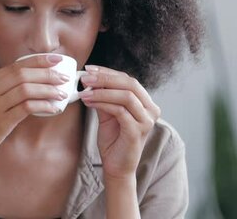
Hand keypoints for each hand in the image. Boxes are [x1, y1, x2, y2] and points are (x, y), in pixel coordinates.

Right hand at [0, 54, 69, 171]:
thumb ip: (1, 91)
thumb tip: (31, 83)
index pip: (15, 66)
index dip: (38, 61)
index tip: (55, 60)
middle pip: (22, 74)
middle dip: (47, 73)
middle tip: (63, 78)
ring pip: (26, 89)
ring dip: (48, 89)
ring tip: (61, 93)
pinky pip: (26, 108)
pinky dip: (43, 105)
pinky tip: (53, 108)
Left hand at [78, 65, 161, 179]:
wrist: (117, 167)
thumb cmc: (113, 140)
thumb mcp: (107, 113)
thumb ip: (104, 97)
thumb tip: (90, 79)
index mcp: (146, 103)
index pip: (128, 80)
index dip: (108, 72)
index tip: (89, 69)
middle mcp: (151, 110)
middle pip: (129, 84)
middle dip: (105, 78)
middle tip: (85, 78)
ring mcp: (146, 121)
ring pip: (125, 96)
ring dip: (102, 91)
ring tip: (84, 92)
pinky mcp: (137, 131)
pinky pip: (120, 111)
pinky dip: (103, 104)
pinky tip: (89, 102)